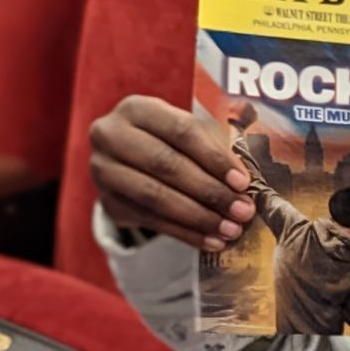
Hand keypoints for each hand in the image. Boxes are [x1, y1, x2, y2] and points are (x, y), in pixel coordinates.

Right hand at [88, 94, 253, 250]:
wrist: (129, 159)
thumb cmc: (172, 141)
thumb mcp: (189, 133)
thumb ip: (214, 149)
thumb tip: (245, 185)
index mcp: (138, 109)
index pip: (181, 131)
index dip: (214, 158)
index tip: (243, 182)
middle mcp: (112, 136)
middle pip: (165, 165)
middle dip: (210, 191)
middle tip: (242, 211)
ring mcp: (104, 170)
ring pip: (155, 196)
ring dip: (199, 217)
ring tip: (231, 230)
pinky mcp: (108, 201)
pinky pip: (150, 221)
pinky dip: (185, 233)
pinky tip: (211, 241)